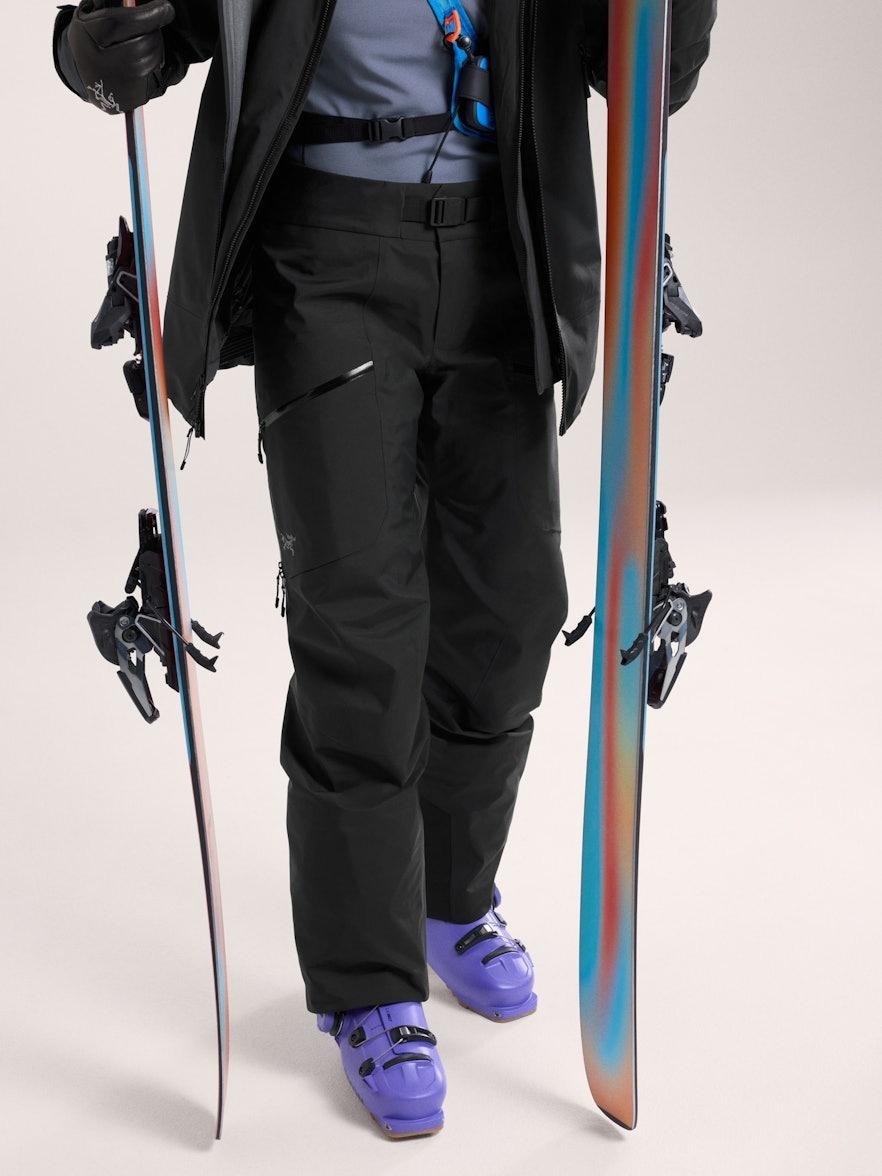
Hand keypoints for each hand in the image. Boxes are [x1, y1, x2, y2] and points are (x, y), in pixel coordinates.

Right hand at [67, 0, 175, 114]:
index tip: (166, 8)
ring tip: (147, 38)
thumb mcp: (92, 14)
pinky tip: (145, 57)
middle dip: (154, 31)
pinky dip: (154, 63)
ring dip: (156, 46)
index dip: (148, 15)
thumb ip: (110, 4)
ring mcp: (113, 85)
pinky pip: (152, 76)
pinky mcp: (128, 99)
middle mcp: (97, 63)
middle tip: (157, 21)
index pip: (121, 22)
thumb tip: (133, 2)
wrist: (89, 75)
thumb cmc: (94, 36)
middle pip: (141, 43)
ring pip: (150, 60)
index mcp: (87, 35)